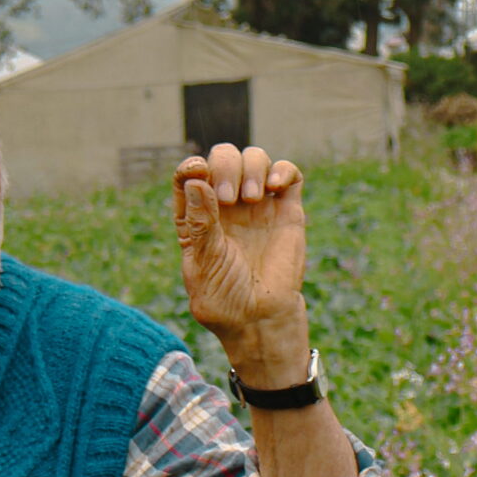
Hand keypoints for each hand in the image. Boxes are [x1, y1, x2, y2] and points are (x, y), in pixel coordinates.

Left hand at [172, 144, 307, 385]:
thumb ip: (200, 223)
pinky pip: (288, 174)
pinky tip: (274, 186)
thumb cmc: (225, 299)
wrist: (261, 319)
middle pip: (222, 158)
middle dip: (224, 166)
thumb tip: (196, 180)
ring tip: (252, 197)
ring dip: (251, 166)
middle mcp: (225, 206)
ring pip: (253, 159)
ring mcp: (257, 206)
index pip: (188, 176)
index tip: (198, 174)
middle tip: (230, 198)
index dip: (191, 166)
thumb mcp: (203, 264)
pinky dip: (281, 169)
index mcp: (196, 217)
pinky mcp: (286, 210)